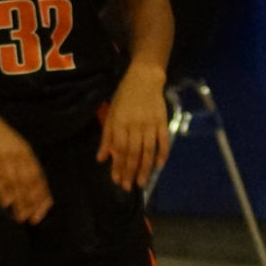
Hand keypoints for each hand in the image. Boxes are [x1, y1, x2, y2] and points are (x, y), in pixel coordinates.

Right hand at [0, 109, 51, 223]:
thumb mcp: (15, 144)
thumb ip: (23, 161)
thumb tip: (29, 182)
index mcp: (26, 152)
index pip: (38, 177)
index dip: (41, 196)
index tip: (42, 212)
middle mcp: (18, 155)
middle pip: (28, 183)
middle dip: (32, 203)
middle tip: (32, 219)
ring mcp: (3, 157)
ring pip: (15, 183)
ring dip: (19, 201)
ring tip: (20, 217)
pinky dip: (2, 191)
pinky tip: (6, 203)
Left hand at [98, 70, 169, 191]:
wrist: (144, 78)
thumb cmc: (124, 97)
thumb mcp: (111, 114)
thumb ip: (107, 137)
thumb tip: (101, 159)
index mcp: (120, 124)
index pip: (119, 150)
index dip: (118, 166)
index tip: (117, 181)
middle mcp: (135, 126)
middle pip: (133, 153)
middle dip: (130, 172)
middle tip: (128, 187)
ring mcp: (150, 124)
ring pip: (148, 150)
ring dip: (145, 168)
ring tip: (141, 183)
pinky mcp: (162, 121)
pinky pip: (163, 140)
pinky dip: (162, 153)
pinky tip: (159, 166)